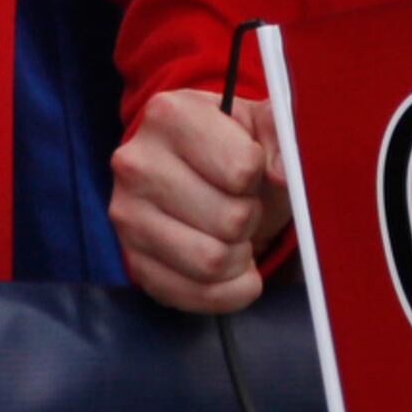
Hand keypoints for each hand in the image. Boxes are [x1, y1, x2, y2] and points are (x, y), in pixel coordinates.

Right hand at [112, 85, 288, 313]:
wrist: (193, 175)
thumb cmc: (231, 148)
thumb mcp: (260, 124)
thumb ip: (281, 133)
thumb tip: (283, 174)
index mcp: (168, 115)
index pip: (243, 168)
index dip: (259, 175)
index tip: (247, 169)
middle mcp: (136, 163)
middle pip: (230, 220)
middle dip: (251, 219)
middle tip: (242, 205)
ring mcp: (128, 216)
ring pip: (212, 262)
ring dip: (240, 256)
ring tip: (233, 234)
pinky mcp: (133, 261)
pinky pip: (195, 295)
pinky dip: (228, 291)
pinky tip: (232, 269)